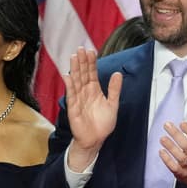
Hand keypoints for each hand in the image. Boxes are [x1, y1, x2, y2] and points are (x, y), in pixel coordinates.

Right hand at [63, 47, 122, 167]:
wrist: (95, 140)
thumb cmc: (103, 124)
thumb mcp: (113, 104)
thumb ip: (115, 89)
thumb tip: (118, 73)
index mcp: (95, 91)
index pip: (92, 73)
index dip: (91, 63)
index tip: (91, 51)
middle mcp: (85, 92)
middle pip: (83, 74)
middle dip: (82, 61)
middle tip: (81, 48)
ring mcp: (78, 99)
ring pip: (76, 81)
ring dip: (75, 69)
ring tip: (74, 56)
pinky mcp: (73, 108)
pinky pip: (71, 95)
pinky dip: (70, 86)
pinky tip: (68, 75)